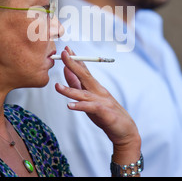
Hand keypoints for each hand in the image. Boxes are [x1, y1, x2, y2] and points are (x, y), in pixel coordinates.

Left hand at [55, 46, 140, 166]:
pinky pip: (91, 108)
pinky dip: (80, 106)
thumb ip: (78, 86)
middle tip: (64, 54)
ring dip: (70, 89)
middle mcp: (99, 91)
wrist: (125, 130)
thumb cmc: (105, 114)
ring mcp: (102, 101)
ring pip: (84, 93)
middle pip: (84, 76)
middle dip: (73, 64)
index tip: (66, 49)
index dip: (75, 59)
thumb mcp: (89, 98)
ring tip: (57, 86)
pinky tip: (70, 106)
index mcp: (95, 87)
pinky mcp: (105, 113)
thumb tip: (66, 71)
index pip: (84, 70)